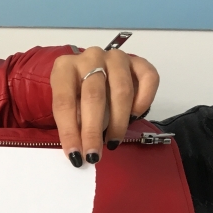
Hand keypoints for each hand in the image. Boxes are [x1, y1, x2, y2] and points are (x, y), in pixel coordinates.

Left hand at [50, 46, 159, 166]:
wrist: (90, 71)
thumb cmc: (75, 94)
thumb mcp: (65, 106)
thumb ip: (71, 121)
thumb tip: (79, 150)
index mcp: (64, 67)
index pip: (64, 102)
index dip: (70, 132)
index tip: (75, 156)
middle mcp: (90, 57)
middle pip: (94, 96)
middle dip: (93, 131)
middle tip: (94, 155)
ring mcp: (115, 57)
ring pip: (122, 90)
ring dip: (118, 122)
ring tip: (112, 142)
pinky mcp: (137, 61)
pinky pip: (148, 78)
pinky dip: (144, 100)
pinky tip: (135, 116)